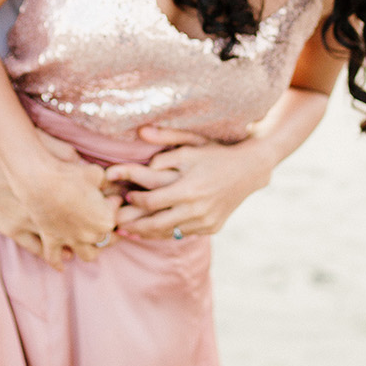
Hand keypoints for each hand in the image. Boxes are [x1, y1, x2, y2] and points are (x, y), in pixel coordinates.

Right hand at [0, 131, 116, 265]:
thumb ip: (71, 158)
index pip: (96, 204)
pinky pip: (39, 249)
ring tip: (90, 248)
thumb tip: (92, 168)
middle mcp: (49, 210)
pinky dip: (54, 255)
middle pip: (85, 230)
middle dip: (99, 233)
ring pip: (64, 245)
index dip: (109, 208)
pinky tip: (63, 257)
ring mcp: (32, 223)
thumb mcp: (45, 145)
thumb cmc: (6, 151)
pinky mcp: (15, 230)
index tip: (116, 207)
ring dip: (80, 248)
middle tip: (109, 235)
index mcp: (60, 188)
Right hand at [5, 139, 118, 268]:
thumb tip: (110, 186)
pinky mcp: (50, 240)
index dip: (113, 203)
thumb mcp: (95, 173)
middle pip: (104, 237)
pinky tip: (62, 263)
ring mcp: (70, 240)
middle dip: (105, 227)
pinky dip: (58, 261)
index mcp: (105, 219)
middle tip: (101, 215)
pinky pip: (54, 257)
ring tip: (88, 240)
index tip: (109, 196)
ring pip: (87, 255)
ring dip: (90, 249)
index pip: (116, 215)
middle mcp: (90, 235)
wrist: (39, 179)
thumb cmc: (68, 173)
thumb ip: (106, 182)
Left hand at [105, 126, 277, 240]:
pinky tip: (152, 231)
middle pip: (155, 224)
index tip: (125, 195)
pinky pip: (182, 234)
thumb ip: (166, 139)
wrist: (249, 170)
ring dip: (146, 233)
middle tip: (116, 223)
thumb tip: (140, 131)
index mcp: (189, 188)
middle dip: (133, 225)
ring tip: (129, 231)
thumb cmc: (216, 154)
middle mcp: (197, 209)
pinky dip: (165, 233)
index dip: (134, 201)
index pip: (151, 201)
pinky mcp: (211, 227)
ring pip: (167, 233)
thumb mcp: (192, 143)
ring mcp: (205, 221)